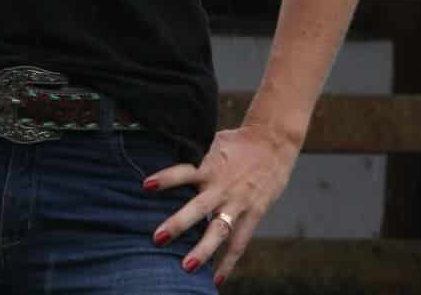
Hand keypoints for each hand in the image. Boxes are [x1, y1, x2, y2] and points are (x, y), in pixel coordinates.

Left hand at [143, 123, 299, 283]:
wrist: (273, 142)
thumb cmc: (239, 142)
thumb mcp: (215, 144)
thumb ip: (198, 157)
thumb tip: (175, 157)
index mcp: (210, 168)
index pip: (184, 172)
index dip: (166, 178)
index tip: (146, 185)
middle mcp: (222, 188)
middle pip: (198, 208)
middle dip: (178, 224)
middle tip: (157, 238)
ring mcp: (238, 203)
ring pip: (219, 230)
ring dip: (203, 250)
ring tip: (186, 267)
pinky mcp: (253, 213)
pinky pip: (239, 242)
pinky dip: (228, 262)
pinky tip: (217, 279)